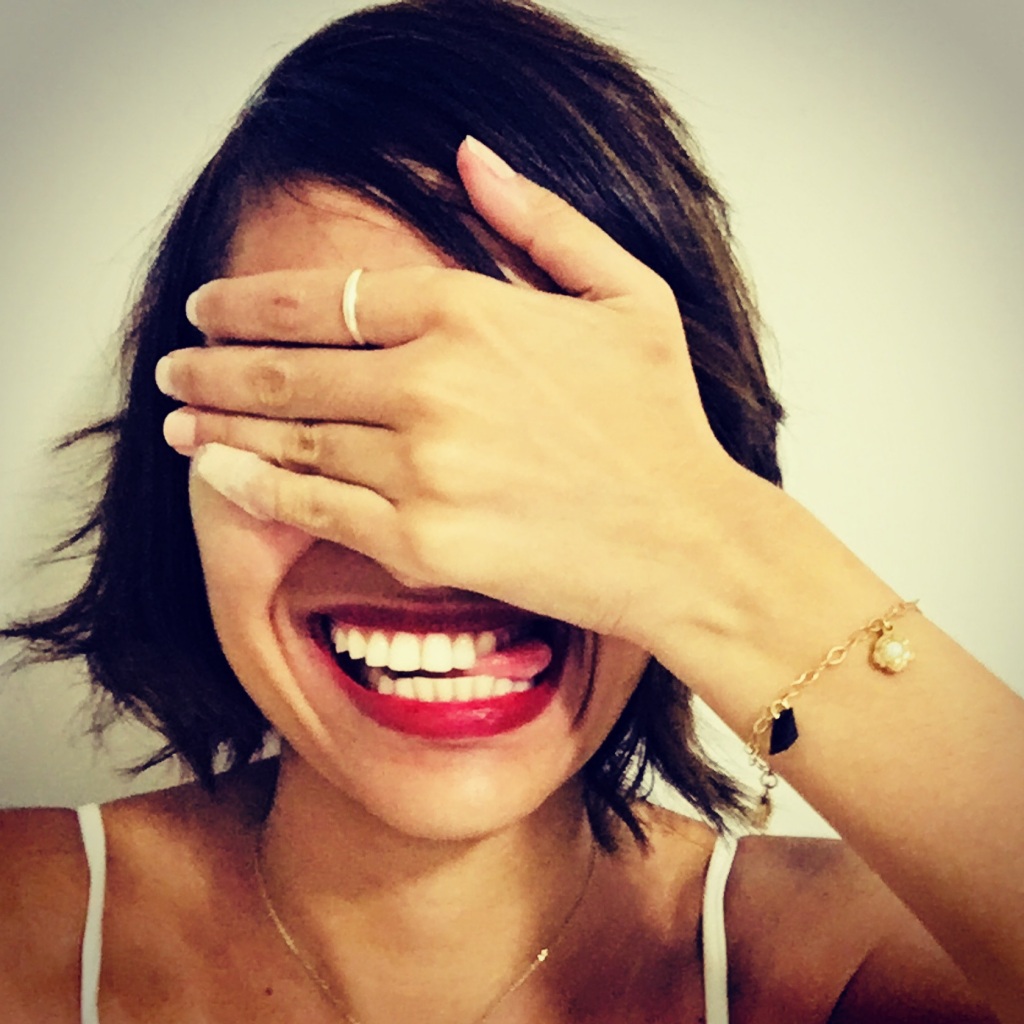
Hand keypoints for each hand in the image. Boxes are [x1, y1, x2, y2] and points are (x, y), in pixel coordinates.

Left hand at [156, 137, 747, 642]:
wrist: (691, 543)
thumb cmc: (661, 425)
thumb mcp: (626, 295)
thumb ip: (541, 220)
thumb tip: (469, 156)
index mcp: (472, 311)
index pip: (326, 297)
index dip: (251, 303)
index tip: (212, 309)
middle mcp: (432, 382)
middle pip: (287, 368)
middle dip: (214, 365)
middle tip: (175, 364)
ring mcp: (421, 466)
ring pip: (287, 438)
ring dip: (218, 424)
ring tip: (177, 416)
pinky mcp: (421, 542)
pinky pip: (311, 508)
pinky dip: (251, 488)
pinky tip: (214, 473)